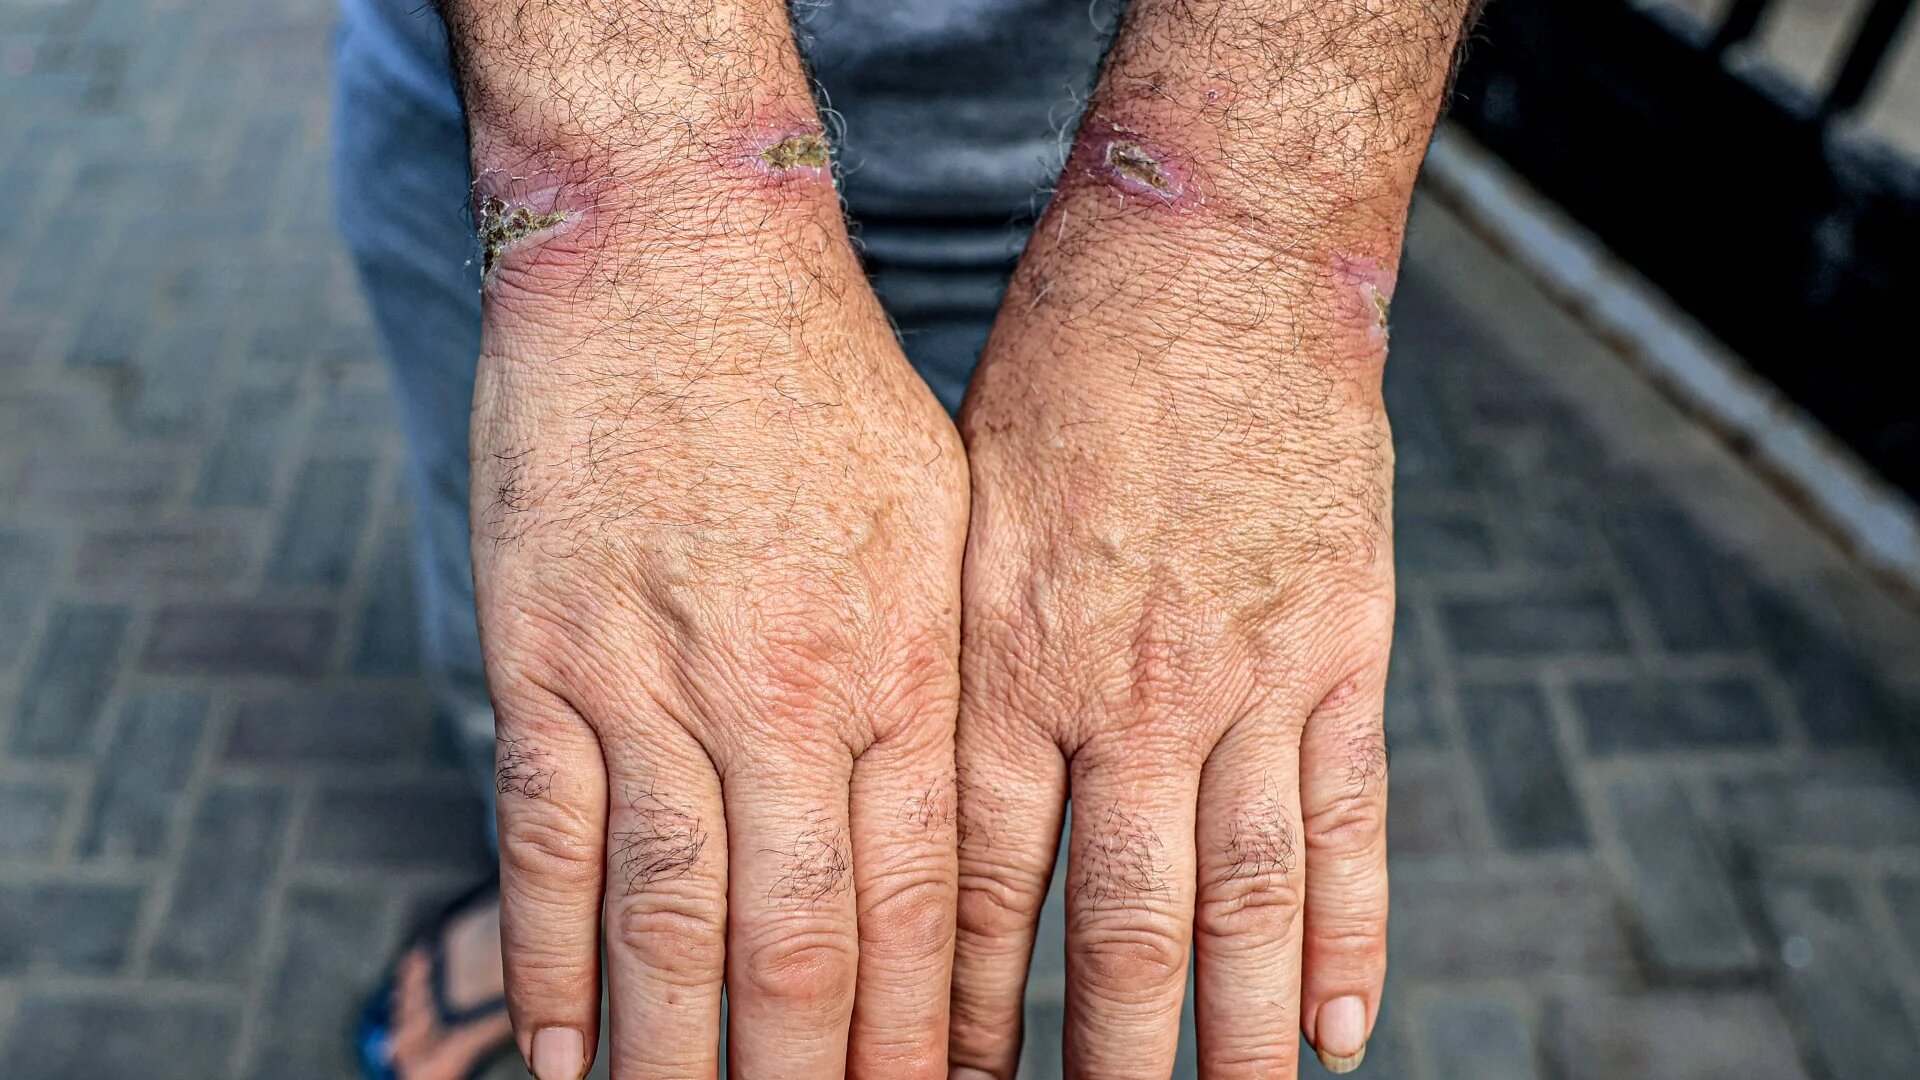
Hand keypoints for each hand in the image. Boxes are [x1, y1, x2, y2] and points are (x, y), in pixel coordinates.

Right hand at [470, 165, 968, 1078]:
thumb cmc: (825, 391)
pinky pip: (547, 845)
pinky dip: (550, 968)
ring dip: (687, 1059)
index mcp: (905, 671)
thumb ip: (945, 684)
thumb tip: (958, 840)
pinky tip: (564, 1058)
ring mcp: (655, 682)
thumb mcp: (941, 527)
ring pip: (672, 924)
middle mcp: (788, 696)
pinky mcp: (544, 656)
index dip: (930, 1036)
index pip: (925, 908)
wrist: (677, 256)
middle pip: (808, 946)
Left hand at [947, 254, 1396, 1076]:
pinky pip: (1350, 824)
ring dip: (1237, 1041)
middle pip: (1117, 926)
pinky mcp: (1346, 648)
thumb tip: (925, 787)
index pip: (979, 889)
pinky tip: (1346, 1032)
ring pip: (1246, 904)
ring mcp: (1249, 679)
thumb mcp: (961, 511)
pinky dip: (1353, 938)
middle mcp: (1126, 695)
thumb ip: (957, 658)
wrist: (1210, 258)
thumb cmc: (1061, 373)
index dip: (964, 1009)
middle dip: (1101, 1060)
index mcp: (1008, 665)